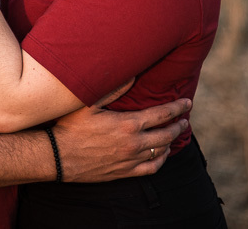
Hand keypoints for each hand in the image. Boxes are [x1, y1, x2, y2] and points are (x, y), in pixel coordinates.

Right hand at [53, 97, 190, 181]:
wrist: (59, 156)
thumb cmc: (72, 126)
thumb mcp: (88, 102)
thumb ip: (112, 88)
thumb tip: (131, 74)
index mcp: (128, 123)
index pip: (161, 114)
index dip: (177, 108)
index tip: (187, 103)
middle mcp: (133, 143)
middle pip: (166, 134)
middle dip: (178, 124)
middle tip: (185, 119)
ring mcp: (130, 160)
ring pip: (160, 151)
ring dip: (171, 141)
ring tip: (175, 134)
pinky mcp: (124, 172)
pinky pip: (151, 169)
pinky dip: (161, 160)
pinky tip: (162, 155)